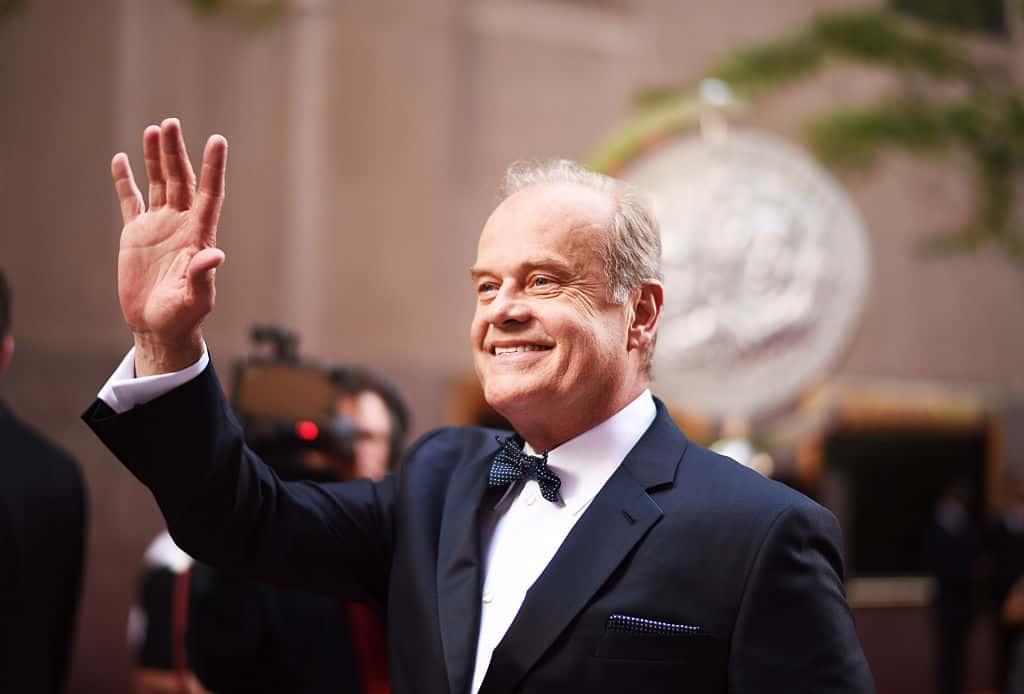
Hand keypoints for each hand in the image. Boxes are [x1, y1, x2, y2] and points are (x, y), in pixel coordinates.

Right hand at [111, 118, 226, 375]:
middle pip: (181, 180)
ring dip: (157, 157)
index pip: (209, 194)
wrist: (158, 325)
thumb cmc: (182, 316)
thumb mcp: (196, 299)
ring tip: (155, 130)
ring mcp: (159, 226)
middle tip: (170, 123)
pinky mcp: (136, 234)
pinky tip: (122, 159)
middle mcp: (181, 225)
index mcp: (199, 236)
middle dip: (176, 152)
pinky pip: (131, 200)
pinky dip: (125, 180)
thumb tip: (216, 255)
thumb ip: (203, 276)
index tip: (217, 140)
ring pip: (159, 183)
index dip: (213, 168)